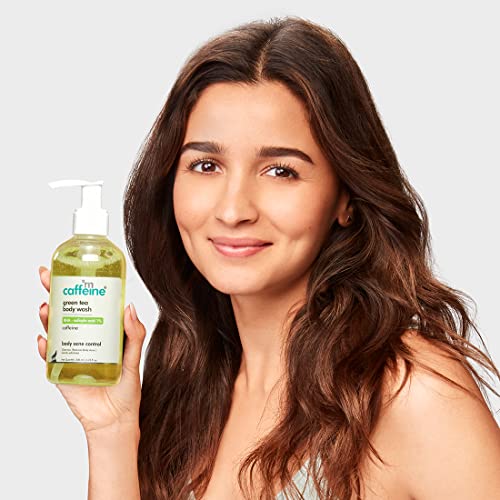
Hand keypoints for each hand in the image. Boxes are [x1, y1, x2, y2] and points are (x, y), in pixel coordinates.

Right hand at [37, 266, 146, 436]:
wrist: (115, 421)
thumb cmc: (126, 390)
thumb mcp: (134, 358)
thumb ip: (135, 334)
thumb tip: (130, 306)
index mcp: (101, 332)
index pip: (87, 303)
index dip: (76, 285)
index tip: (70, 267)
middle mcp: (83, 339)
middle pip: (65, 310)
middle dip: (53, 291)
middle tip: (46, 276)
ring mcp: (69, 354)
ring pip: (53, 330)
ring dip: (46, 317)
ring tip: (46, 307)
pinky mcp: (60, 373)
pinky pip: (48, 357)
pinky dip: (43, 348)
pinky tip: (43, 340)